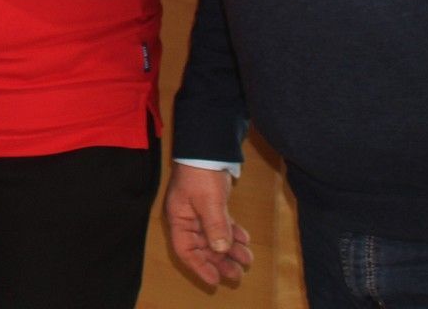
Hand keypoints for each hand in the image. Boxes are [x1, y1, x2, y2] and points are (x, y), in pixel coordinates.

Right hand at [165, 162, 251, 285]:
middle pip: (202, 247)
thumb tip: (221, 250)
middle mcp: (187, 219)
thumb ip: (215, 226)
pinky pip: (222, 226)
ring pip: (214, 238)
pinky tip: (245, 239)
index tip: (215, 280)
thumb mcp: (208, 201)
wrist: (207, 148)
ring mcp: (199, 212)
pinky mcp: (212, 205)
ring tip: (248, 258)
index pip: (185, 250)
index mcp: (179, 219)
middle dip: (220, 261)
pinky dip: (233, 234)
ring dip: (230, 249)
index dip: (199, 266)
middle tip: (238, 274)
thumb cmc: (201, 175)